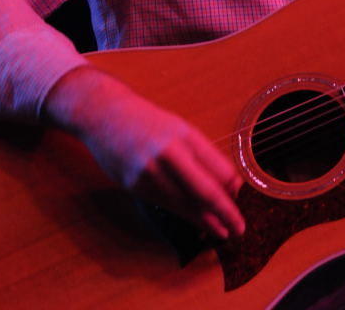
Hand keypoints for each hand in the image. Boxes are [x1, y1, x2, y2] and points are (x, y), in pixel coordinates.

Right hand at [45, 66, 244, 240]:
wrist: (103, 113)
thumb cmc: (146, 121)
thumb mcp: (177, 127)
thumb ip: (200, 153)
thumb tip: (228, 182)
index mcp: (184, 133)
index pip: (217, 167)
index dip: (231, 189)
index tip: (241, 200)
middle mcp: (169, 152)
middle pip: (204, 190)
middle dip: (224, 212)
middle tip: (239, 227)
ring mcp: (149, 170)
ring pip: (184, 203)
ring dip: (205, 220)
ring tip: (221, 231)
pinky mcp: (134, 185)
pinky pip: (165, 204)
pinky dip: (183, 214)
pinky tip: (195, 222)